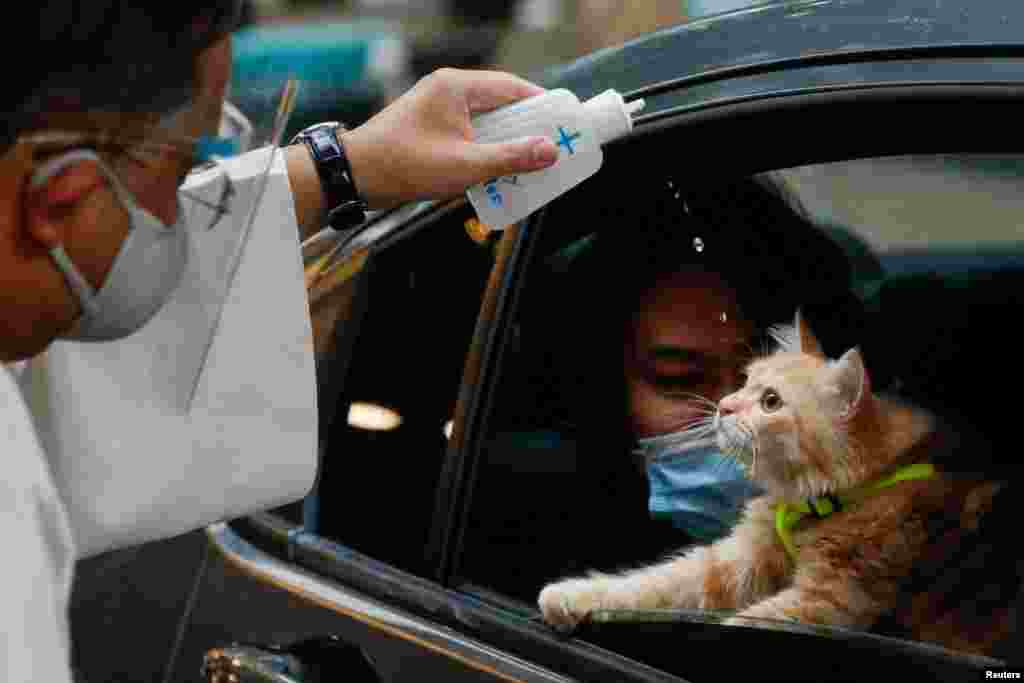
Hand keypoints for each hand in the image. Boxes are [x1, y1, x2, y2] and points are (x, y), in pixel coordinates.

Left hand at [340, 68, 559, 208]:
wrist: (355, 176)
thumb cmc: (404, 165)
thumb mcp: (465, 165)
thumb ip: (510, 157)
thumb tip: (550, 151)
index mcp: (456, 87)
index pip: (511, 87)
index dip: (541, 104)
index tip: (563, 121)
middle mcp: (446, 91)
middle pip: (500, 103)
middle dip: (526, 127)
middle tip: (550, 146)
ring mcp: (436, 108)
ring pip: (484, 121)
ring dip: (505, 141)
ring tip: (527, 163)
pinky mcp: (429, 127)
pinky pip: (467, 133)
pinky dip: (484, 148)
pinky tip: (495, 170)